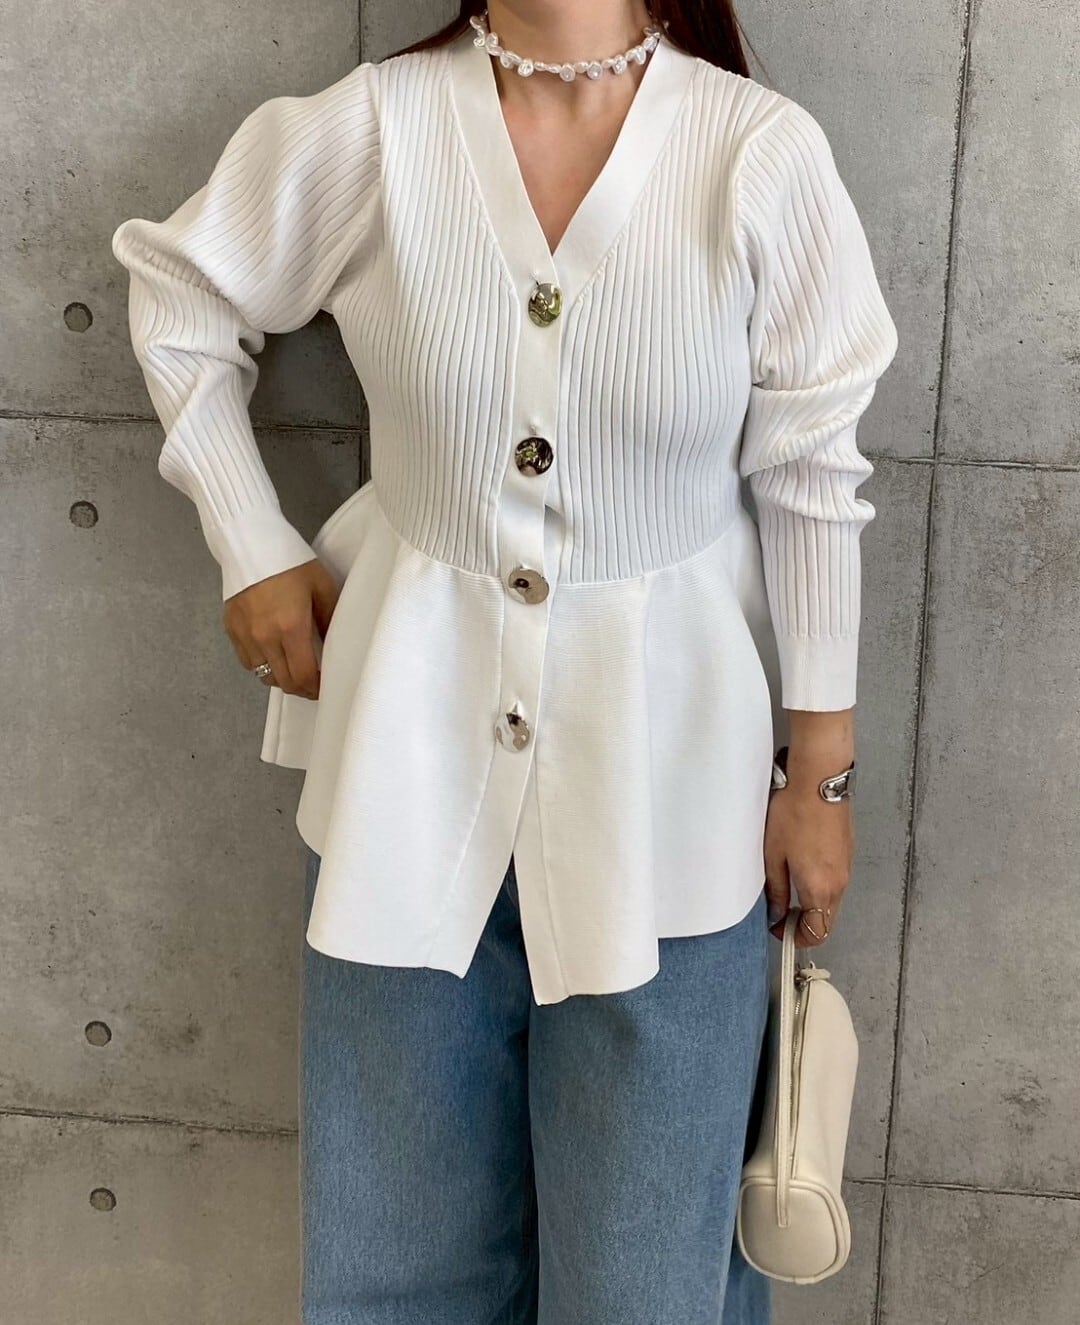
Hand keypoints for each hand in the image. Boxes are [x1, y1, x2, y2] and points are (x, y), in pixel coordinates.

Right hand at [223, 558, 340, 699]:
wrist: (250, 542)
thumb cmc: (291, 562)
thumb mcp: (321, 586)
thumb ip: (329, 619)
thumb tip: (336, 644)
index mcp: (291, 628)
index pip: (304, 676)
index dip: (317, 689)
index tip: (326, 687)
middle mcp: (265, 638)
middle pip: (284, 682)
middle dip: (302, 689)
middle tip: (314, 686)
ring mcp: (245, 635)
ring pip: (264, 675)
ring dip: (282, 678)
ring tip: (294, 670)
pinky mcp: (231, 630)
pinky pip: (248, 662)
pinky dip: (263, 666)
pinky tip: (274, 655)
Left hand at [762, 778, 853, 948]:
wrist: (819, 781)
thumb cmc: (793, 814)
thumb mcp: (773, 855)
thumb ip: (776, 889)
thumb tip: (777, 911)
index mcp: (819, 890)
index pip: (816, 933)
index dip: (795, 938)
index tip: (778, 929)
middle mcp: (839, 884)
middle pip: (827, 921)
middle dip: (805, 925)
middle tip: (781, 913)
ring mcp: (847, 868)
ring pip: (832, 902)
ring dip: (813, 905)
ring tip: (788, 889)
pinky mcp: (847, 852)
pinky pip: (836, 882)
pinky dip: (821, 887)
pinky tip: (802, 869)